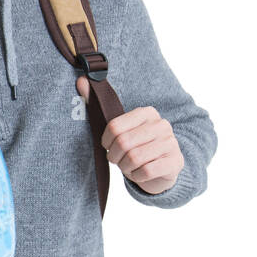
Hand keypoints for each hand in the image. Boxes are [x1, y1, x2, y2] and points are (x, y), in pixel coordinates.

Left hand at [76, 76, 183, 194]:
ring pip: (134, 158)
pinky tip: (139, 173)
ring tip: (129, 166)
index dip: (106, 142)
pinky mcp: (175, 162)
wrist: (162, 168)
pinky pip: (146, 171)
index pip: (114, 126)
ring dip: (126, 167)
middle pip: (123, 143)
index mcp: (147, 113)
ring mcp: (171, 143)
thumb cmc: (135, 146)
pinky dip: (137, 176)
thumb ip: (98, 104)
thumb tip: (81, 80)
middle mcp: (161, 124)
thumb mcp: (119, 128)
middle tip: (118, 160)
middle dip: (115, 157)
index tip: (108, 147)